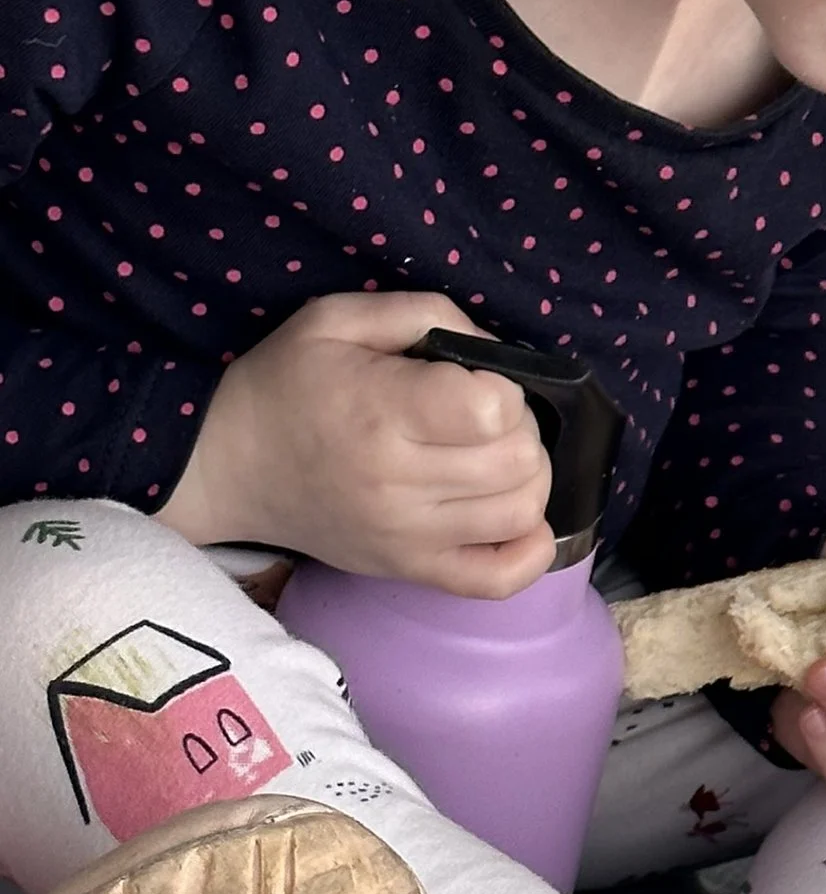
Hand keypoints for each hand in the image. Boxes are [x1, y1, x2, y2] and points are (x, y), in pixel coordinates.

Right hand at [159, 292, 551, 592]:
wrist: (227, 465)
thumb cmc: (287, 384)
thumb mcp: (338, 319)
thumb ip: (427, 314)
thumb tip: (496, 350)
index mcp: (382, 412)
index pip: (494, 410)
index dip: (503, 388)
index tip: (473, 381)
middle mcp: (398, 483)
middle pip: (518, 461)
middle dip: (520, 428)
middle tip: (485, 417)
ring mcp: (407, 537)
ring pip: (520, 513)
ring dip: (527, 479)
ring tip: (492, 458)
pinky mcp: (409, 570)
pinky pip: (498, 580)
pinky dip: (529, 552)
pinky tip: (518, 519)